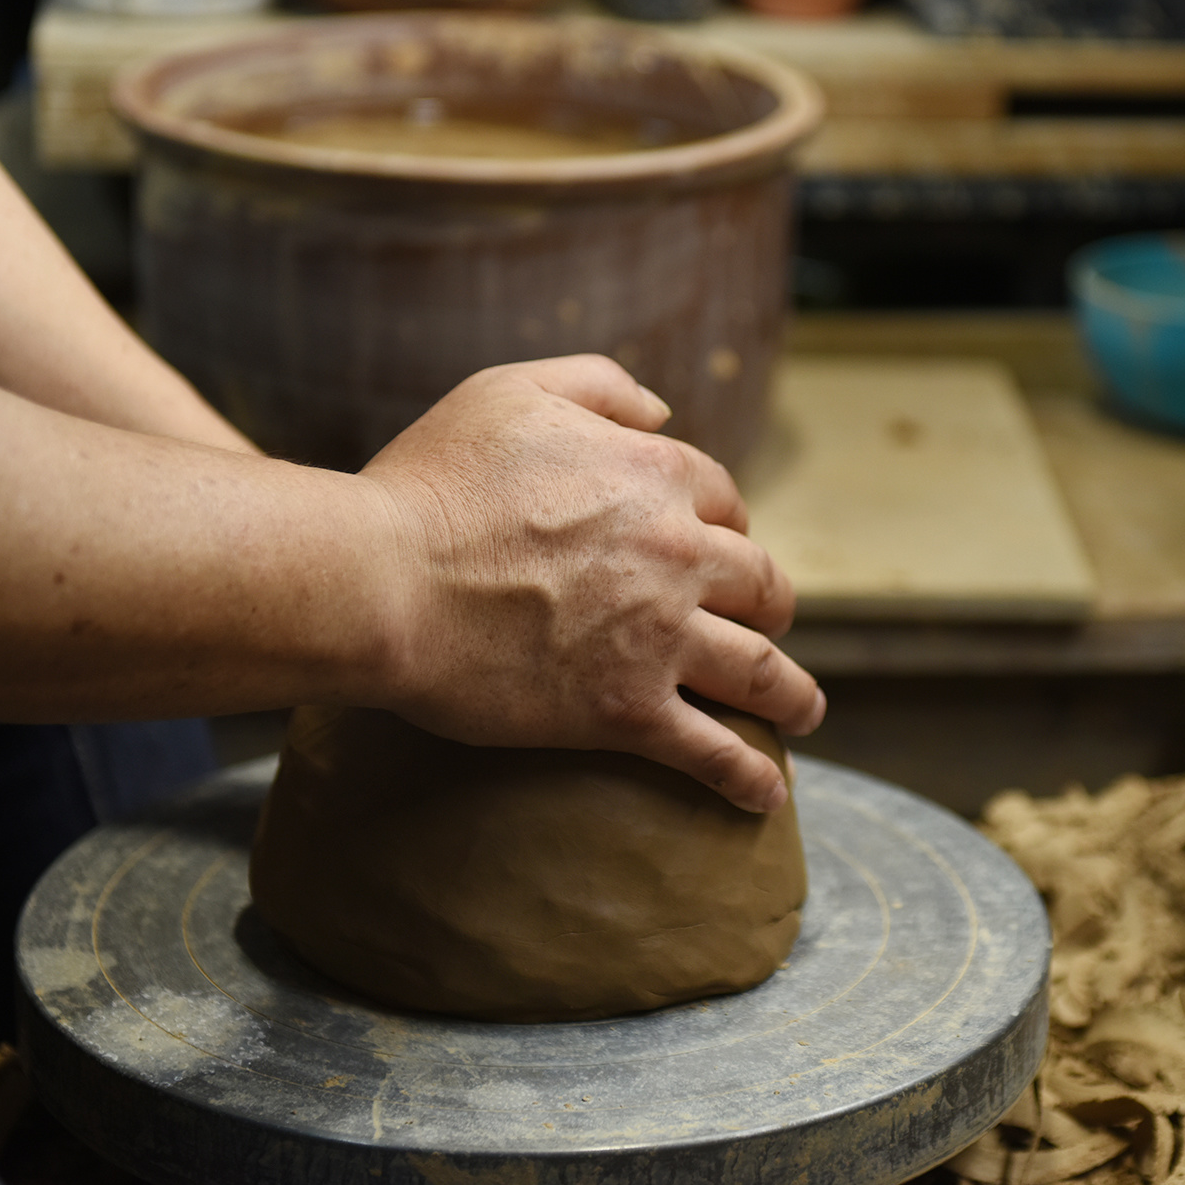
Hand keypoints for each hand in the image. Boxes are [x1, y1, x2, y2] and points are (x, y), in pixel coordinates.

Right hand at [358, 355, 824, 811]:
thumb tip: (663, 412)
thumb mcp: (513, 392)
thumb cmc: (432, 484)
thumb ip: (599, 387)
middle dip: (770, 606)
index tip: (716, 546)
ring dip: (793, 695)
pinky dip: (747, 776)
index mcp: (656, 475)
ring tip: (805, 713)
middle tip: (766, 626)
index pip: (722, 501)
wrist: (379, 579)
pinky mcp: (627, 711)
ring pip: (761, 670)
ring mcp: (660, 637)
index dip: (722, 523)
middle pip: (760, 584)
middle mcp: (678, 553)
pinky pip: (711, 750)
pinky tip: (765, 797)